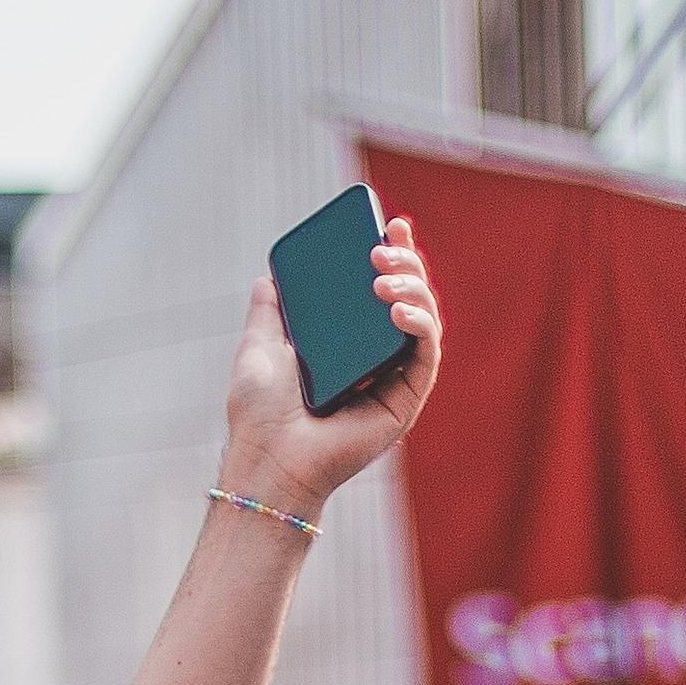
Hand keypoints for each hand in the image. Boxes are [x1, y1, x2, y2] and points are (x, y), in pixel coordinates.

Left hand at [218, 218, 441, 510]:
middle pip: (408, 297)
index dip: (392, 254)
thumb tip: (268, 277)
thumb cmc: (260, 416)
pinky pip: (426, 354)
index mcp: (347, 344)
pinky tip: (398, 310)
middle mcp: (375, 359)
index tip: (389, 223)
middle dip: (405, 262)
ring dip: (414, 287)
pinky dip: (421, 324)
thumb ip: (268, 312)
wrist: (267, 461)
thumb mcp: (259, 348)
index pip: (379, 291)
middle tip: (383, 245)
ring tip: (384, 278)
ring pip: (424, 319)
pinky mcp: (405, 401)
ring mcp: (393, 379)